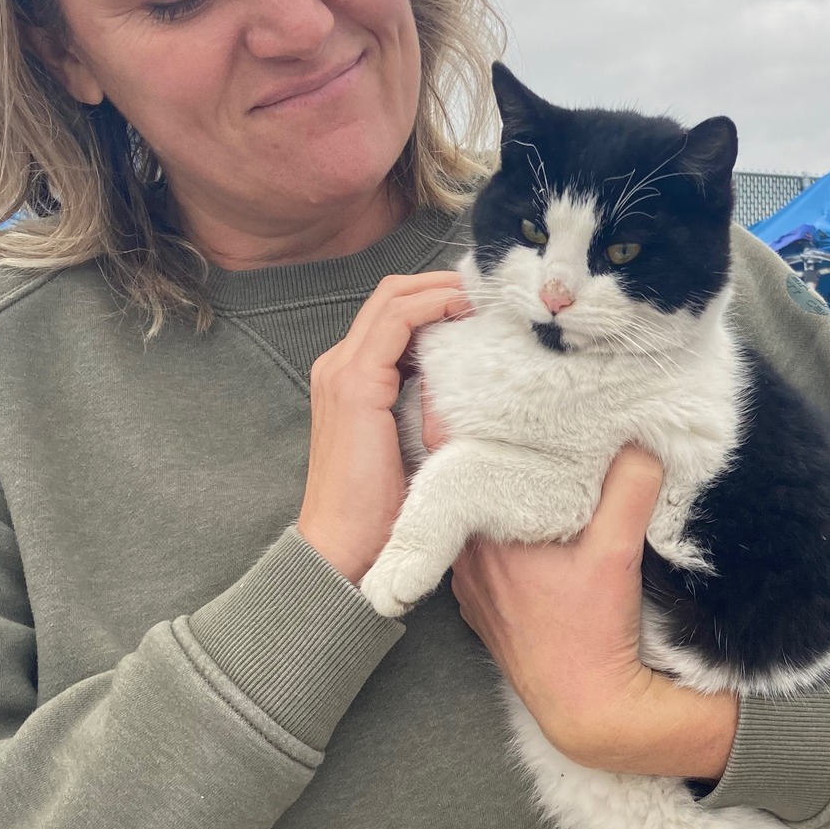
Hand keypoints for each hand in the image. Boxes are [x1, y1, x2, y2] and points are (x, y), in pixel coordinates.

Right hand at [296, 271, 468, 584]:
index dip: (437, 298)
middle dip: (443, 283)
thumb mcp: (412, 444)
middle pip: (392, 295)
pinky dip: (433, 305)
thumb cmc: (381, 509)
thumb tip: (472, 386)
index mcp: (351, 378)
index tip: (482, 302)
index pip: (393, 315)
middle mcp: (340, 365)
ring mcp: (342, 371)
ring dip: (443, 287)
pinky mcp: (355, 384)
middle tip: (490, 288)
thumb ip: (428, 407)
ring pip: (393, 298)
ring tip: (485, 293)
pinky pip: (397, 322)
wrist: (343, 546)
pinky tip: (466, 309)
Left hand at [448, 447, 739, 778]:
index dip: (468, 419)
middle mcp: (465, 557)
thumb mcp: (618, 552)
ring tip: (525, 465)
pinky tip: (529, 528)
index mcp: (484, 535)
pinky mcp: (483, 605)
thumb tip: (639, 443)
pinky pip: (481, 553)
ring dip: (492, 496)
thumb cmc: (593, 635)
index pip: (453, 458)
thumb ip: (629, 488)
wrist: (586, 707)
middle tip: (515, 416)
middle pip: (461, 485)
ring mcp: (469, 584)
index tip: (487, 393)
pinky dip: (499, 535)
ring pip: (470, 520)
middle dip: (487, 450)